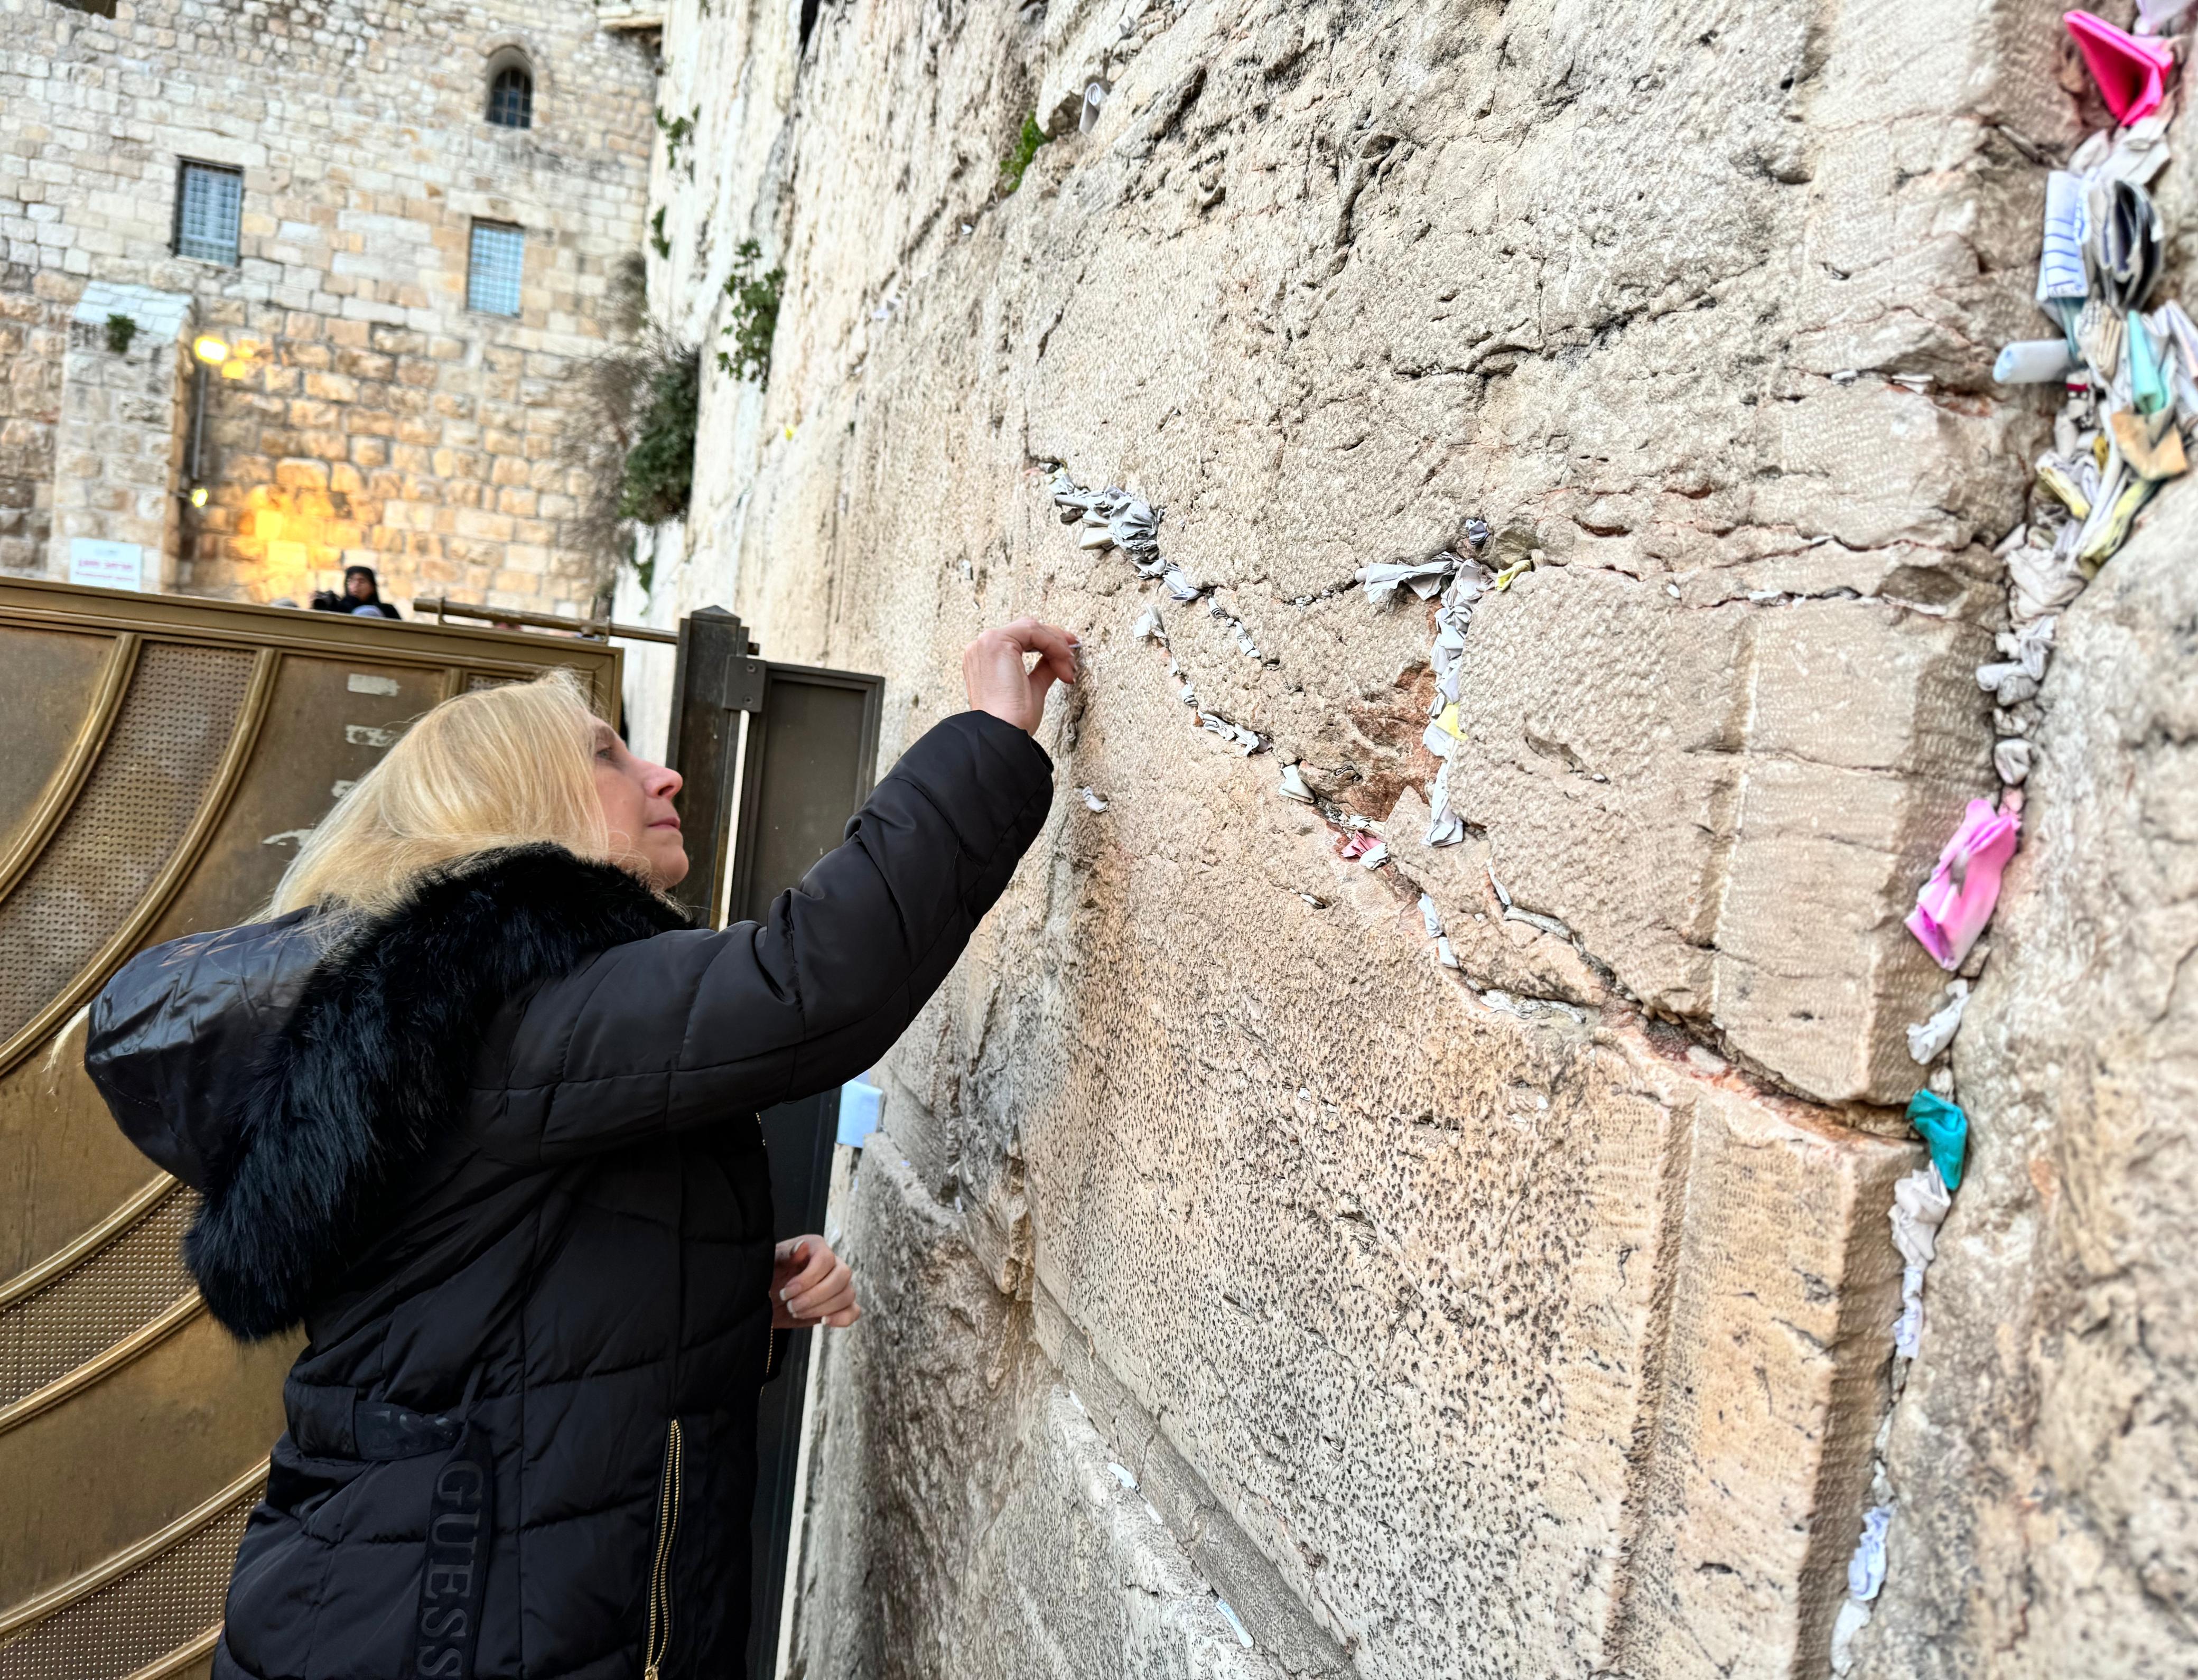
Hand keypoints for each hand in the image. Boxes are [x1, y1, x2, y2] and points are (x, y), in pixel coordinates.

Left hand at [772, 1235, 859, 1327]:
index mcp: (816, 1247)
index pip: (826, 1259)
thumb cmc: (768, 1276)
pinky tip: (823, 1321)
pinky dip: (843, 1318)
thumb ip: (785, 1255)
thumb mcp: (770, 1264)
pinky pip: (853, 1311)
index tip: (787, 1292)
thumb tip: (802, 1246)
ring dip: (823, 1308)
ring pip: (847, 1294)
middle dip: (815, 1296)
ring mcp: (839, 1285)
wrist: (765, 1298)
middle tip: (791, 1306)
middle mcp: (833, 1263)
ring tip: (797, 1312)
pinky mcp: (840, 1305)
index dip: (808, 1278)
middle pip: (842, 1276)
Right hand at [962, 619, 1077, 733]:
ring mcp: (986, 643)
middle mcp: (982, 647)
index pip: (1021, 637)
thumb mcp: (1033, 687)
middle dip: (1054, 641)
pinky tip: (1063, 661)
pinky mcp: (995, 643)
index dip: (1048, 642)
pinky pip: (1032, 631)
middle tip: (1072, 657)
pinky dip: (1053, 644)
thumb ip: (1043, 669)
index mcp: (986, 658)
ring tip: (1068, 666)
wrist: (1002, 733)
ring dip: (1055, 644)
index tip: (1067, 655)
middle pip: (1026, 629)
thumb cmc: (1012, 720)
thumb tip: (1057, 660)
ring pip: (1031, 628)